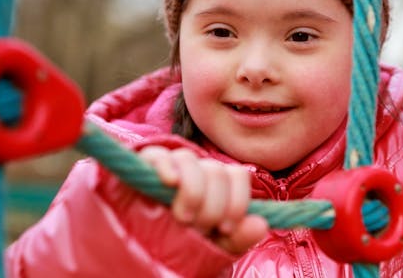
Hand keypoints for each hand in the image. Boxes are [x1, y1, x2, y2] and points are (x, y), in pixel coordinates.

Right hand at [139, 146, 268, 253]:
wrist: (142, 248)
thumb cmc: (181, 244)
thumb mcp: (213, 246)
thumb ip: (237, 237)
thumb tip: (260, 225)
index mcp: (216, 184)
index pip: (236, 175)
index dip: (237, 201)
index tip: (225, 228)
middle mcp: (195, 170)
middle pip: (215, 170)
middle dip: (212, 205)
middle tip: (199, 227)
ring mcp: (169, 165)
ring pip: (189, 159)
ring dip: (191, 192)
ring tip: (182, 218)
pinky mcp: (142, 167)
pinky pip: (157, 154)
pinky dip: (166, 166)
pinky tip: (170, 182)